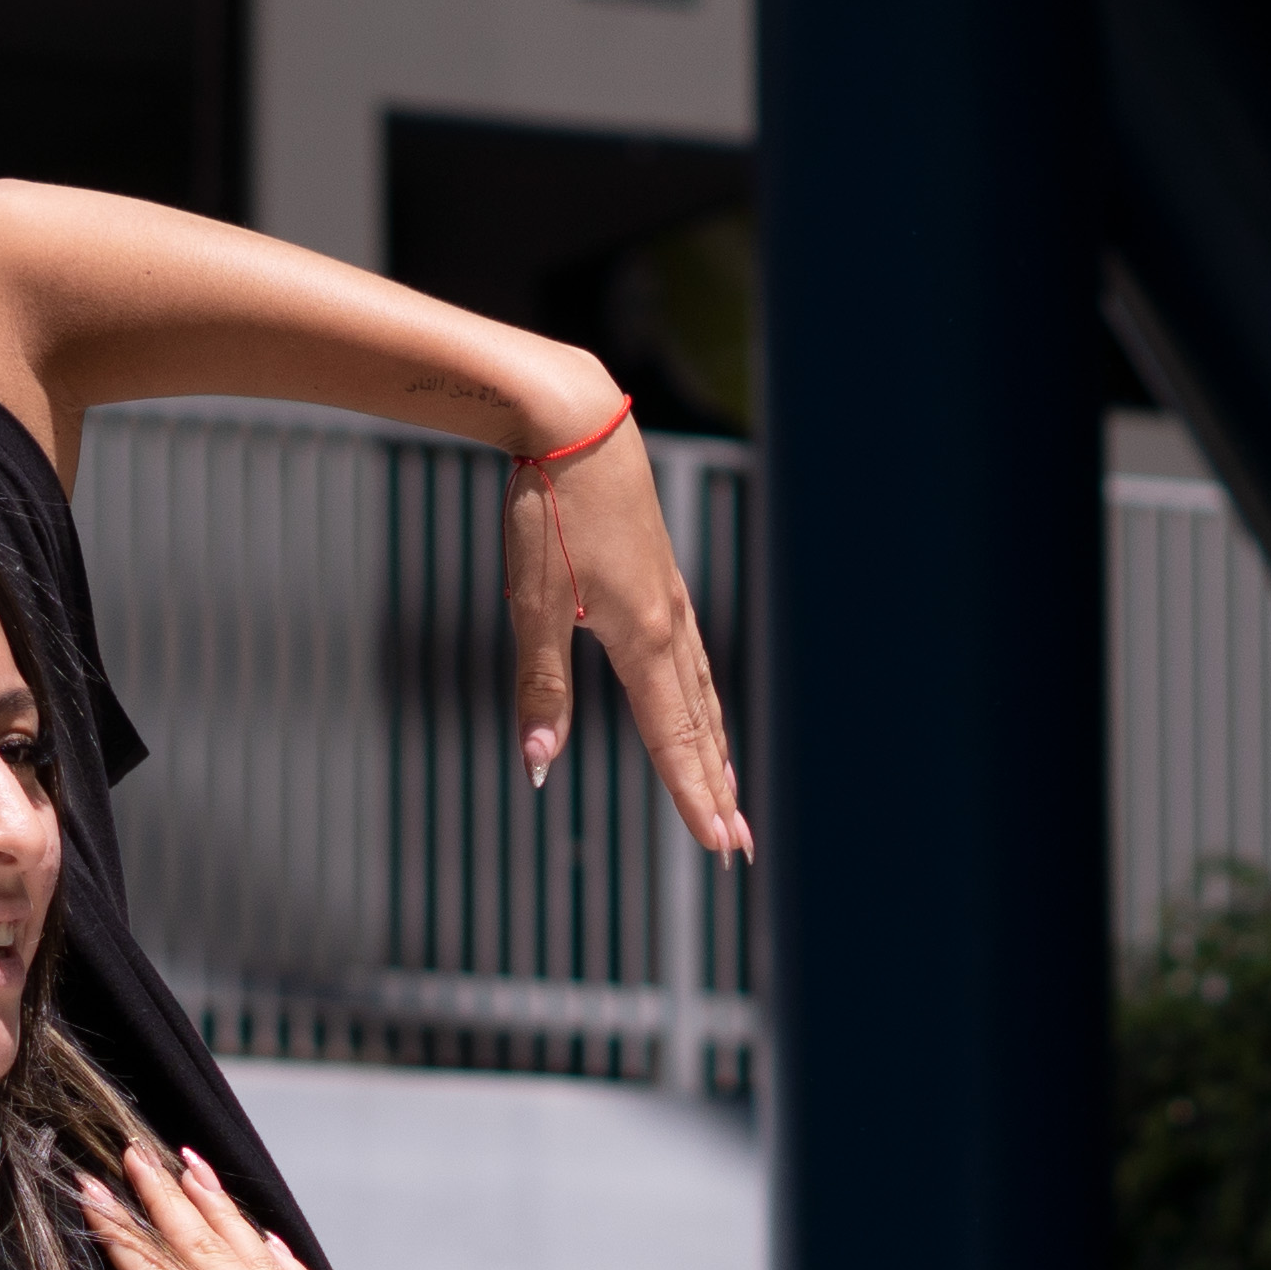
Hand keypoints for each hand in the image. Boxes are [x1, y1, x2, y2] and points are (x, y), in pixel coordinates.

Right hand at [75, 1143, 387, 1269]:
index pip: (156, 1266)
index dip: (117, 1226)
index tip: (88, 1185)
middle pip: (203, 1242)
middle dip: (163, 1196)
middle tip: (132, 1152)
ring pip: (253, 1249)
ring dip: (217, 1207)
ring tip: (189, 1165)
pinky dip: (274, 1250)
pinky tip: (258, 1232)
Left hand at [504, 396, 753, 861]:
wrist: (573, 423)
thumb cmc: (549, 510)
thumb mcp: (532, 604)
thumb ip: (541, 688)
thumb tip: (537, 765)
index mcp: (642, 638)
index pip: (674, 739)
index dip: (694, 797)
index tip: (719, 846)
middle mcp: (668, 625)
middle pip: (701, 725)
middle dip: (717, 788)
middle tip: (738, 843)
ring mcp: (669, 599)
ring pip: (702, 690)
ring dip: (716, 746)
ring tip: (728, 786)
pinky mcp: (659, 576)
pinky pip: (690, 656)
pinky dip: (702, 697)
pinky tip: (698, 701)